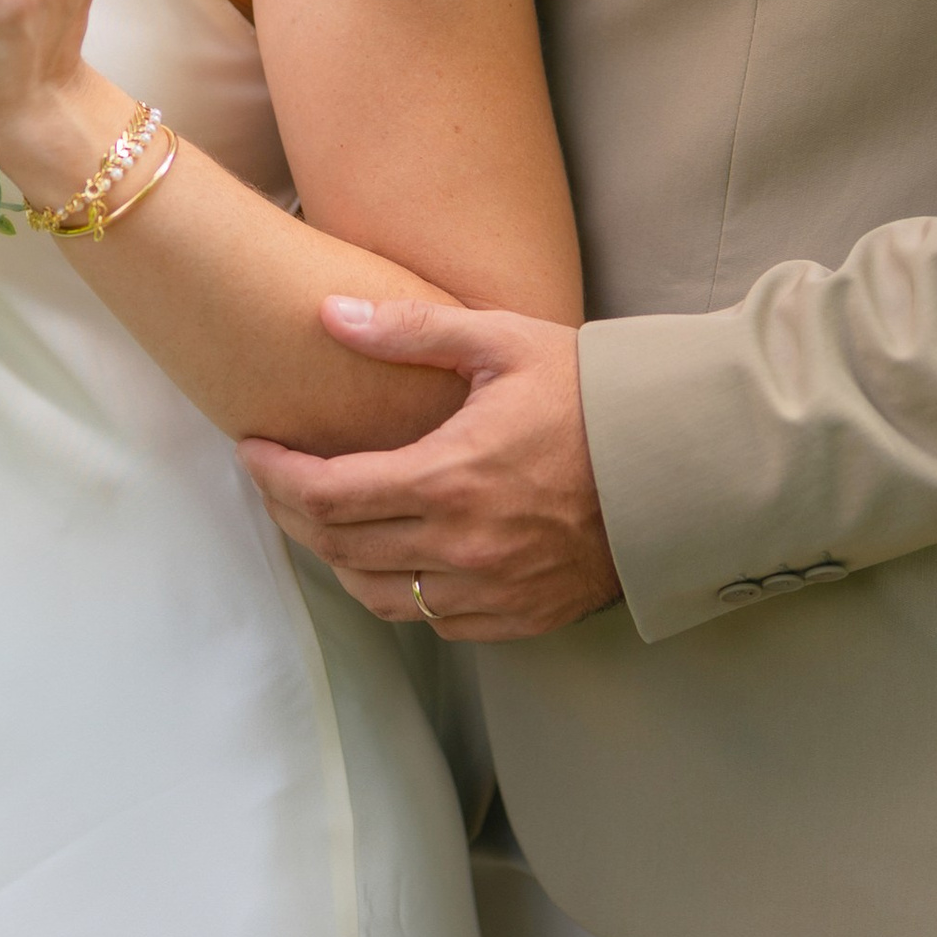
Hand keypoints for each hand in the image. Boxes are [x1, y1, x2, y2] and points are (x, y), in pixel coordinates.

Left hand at [240, 297, 622, 642]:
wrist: (682, 464)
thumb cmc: (593, 394)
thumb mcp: (503, 342)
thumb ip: (410, 331)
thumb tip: (329, 314)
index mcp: (450, 478)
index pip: (326, 494)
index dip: (275, 476)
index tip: (254, 448)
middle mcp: (463, 546)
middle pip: (338, 547)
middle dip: (291, 513)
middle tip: (276, 478)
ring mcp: (493, 591)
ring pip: (377, 595)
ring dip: (336, 558)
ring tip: (322, 518)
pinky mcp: (521, 618)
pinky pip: (432, 621)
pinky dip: (396, 591)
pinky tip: (390, 555)